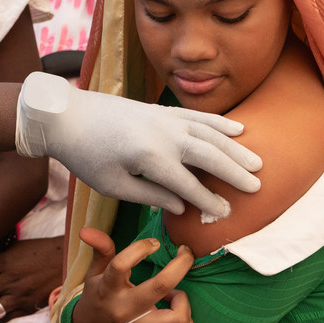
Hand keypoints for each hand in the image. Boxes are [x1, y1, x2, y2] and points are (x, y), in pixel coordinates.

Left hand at [15, 72, 262, 216]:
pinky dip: (219, 123)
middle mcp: (163, 134)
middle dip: (233, 173)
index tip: (224, 213)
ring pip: (209, 133)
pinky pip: (198, 117)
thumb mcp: (114, 185)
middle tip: (256, 186)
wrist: (67, 116)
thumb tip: (181, 208)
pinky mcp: (161, 109)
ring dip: (234, 148)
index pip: (188, 184)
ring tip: (256, 162)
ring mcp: (164, 118)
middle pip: (208, 155)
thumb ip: (150, 196)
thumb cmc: (86, 156)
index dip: (208, 200)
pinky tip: (238, 130)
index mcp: (150, 158)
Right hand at [71, 227, 193, 322]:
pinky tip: (175, 311)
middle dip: (181, 264)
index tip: (154, 243)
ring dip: (183, 301)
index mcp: (107, 289)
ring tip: (174, 293)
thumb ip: (100, 249)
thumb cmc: (97, 298)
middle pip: (161, 286)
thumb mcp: (95, 273)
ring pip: (178, 319)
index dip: (141, 247)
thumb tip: (87, 230)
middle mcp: (123, 311)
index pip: (121, 264)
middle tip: (185, 254)